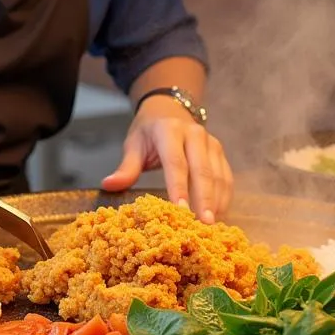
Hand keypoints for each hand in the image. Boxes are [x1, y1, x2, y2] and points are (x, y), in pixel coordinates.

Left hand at [100, 96, 232, 223]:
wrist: (168, 108)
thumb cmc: (148, 131)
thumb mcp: (134, 144)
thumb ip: (126, 167)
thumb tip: (108, 185)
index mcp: (169, 130)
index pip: (176, 162)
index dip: (179, 187)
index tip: (181, 211)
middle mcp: (194, 134)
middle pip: (202, 170)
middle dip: (204, 199)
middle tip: (204, 225)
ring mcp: (210, 142)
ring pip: (218, 175)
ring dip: (216, 201)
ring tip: (212, 227)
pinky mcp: (220, 151)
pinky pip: (226, 177)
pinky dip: (224, 197)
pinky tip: (220, 216)